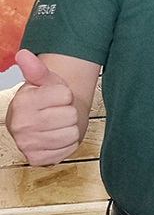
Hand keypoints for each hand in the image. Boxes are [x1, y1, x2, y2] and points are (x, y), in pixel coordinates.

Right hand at [5, 50, 81, 166]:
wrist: (38, 122)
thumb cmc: (44, 99)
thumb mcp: (43, 80)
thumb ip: (35, 68)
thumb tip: (23, 54)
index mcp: (22, 102)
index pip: (65, 95)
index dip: (65, 95)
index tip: (55, 97)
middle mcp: (21, 125)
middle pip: (70, 116)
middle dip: (68, 112)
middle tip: (57, 112)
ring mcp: (28, 144)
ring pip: (71, 134)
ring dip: (69, 129)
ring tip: (57, 125)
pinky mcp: (37, 159)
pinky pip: (68, 150)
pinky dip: (67, 144)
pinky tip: (56, 138)